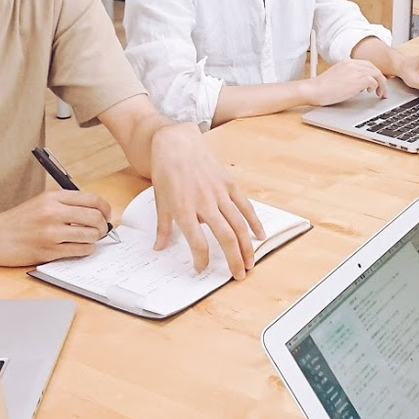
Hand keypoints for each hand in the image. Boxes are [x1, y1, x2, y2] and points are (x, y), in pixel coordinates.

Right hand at [0, 190, 110, 265]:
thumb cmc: (18, 221)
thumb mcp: (41, 202)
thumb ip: (67, 203)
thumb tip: (96, 210)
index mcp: (53, 198)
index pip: (92, 199)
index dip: (105, 208)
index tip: (106, 214)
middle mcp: (52, 213)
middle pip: (95, 218)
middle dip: (103, 225)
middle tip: (101, 229)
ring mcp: (50, 233)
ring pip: (90, 235)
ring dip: (94, 239)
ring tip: (88, 238)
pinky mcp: (49, 251)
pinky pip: (80, 250)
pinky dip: (85, 249)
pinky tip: (78, 247)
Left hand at [147, 124, 264, 277]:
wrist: (177, 143)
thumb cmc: (166, 171)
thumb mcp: (160, 201)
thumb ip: (163, 227)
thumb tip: (159, 247)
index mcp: (184, 209)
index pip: (197, 241)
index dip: (202, 259)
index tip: (202, 268)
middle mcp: (204, 203)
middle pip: (225, 236)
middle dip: (233, 259)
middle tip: (238, 275)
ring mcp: (219, 193)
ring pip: (239, 224)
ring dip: (247, 246)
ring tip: (250, 262)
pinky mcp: (229, 184)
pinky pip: (245, 206)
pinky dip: (254, 222)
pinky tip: (259, 235)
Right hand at [304, 59, 389, 106]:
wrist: (313, 90)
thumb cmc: (321, 88)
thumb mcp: (336, 77)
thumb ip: (348, 76)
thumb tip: (360, 85)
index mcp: (346, 61)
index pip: (367, 64)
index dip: (374, 74)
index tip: (376, 83)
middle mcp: (352, 64)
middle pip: (374, 68)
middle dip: (381, 79)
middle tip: (382, 90)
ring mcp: (355, 71)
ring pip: (377, 73)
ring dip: (381, 84)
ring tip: (380, 93)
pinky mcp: (356, 80)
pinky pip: (374, 80)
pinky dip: (375, 86)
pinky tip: (371, 92)